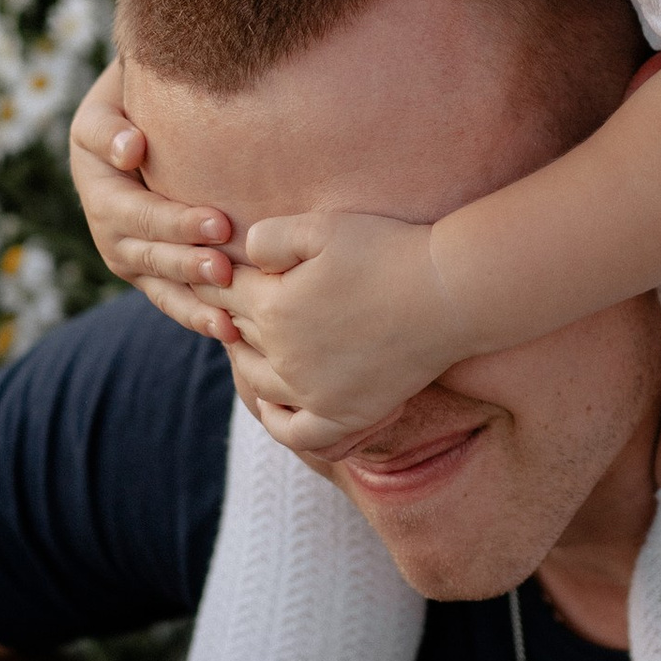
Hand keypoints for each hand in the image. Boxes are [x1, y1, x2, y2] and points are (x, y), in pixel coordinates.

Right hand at [69, 63, 238, 339]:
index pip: (136, 213)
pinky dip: (199, 318)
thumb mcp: (107, 102)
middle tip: (227, 270)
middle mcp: (110, 231)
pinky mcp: (156, 274)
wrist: (143, 118)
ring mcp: (134, 258)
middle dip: (188, 265)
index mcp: (99, 188)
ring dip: (194, 305)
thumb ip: (108, 126)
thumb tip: (128, 150)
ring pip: (162, 288)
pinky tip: (232, 333)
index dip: (174, 222)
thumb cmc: (131, 99)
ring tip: (230, 319)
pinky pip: (175, 302)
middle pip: (149, 256)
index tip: (219, 222)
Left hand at [221, 209, 463, 449]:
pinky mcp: (345, 414)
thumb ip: (271, 237)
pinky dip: (278, 423)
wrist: (446, 295)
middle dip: (229, 313)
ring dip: (245, 360)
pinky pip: (297, 434)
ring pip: (258, 381)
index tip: (214, 267)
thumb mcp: (322, 227)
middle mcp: (283, 354)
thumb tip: (245, 254)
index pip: (226, 291)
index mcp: (272, 305)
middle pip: (239, 334)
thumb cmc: (388, 252)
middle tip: (229, 301)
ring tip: (246, 345)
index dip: (217, 276)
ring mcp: (311, 391)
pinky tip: (275, 407)